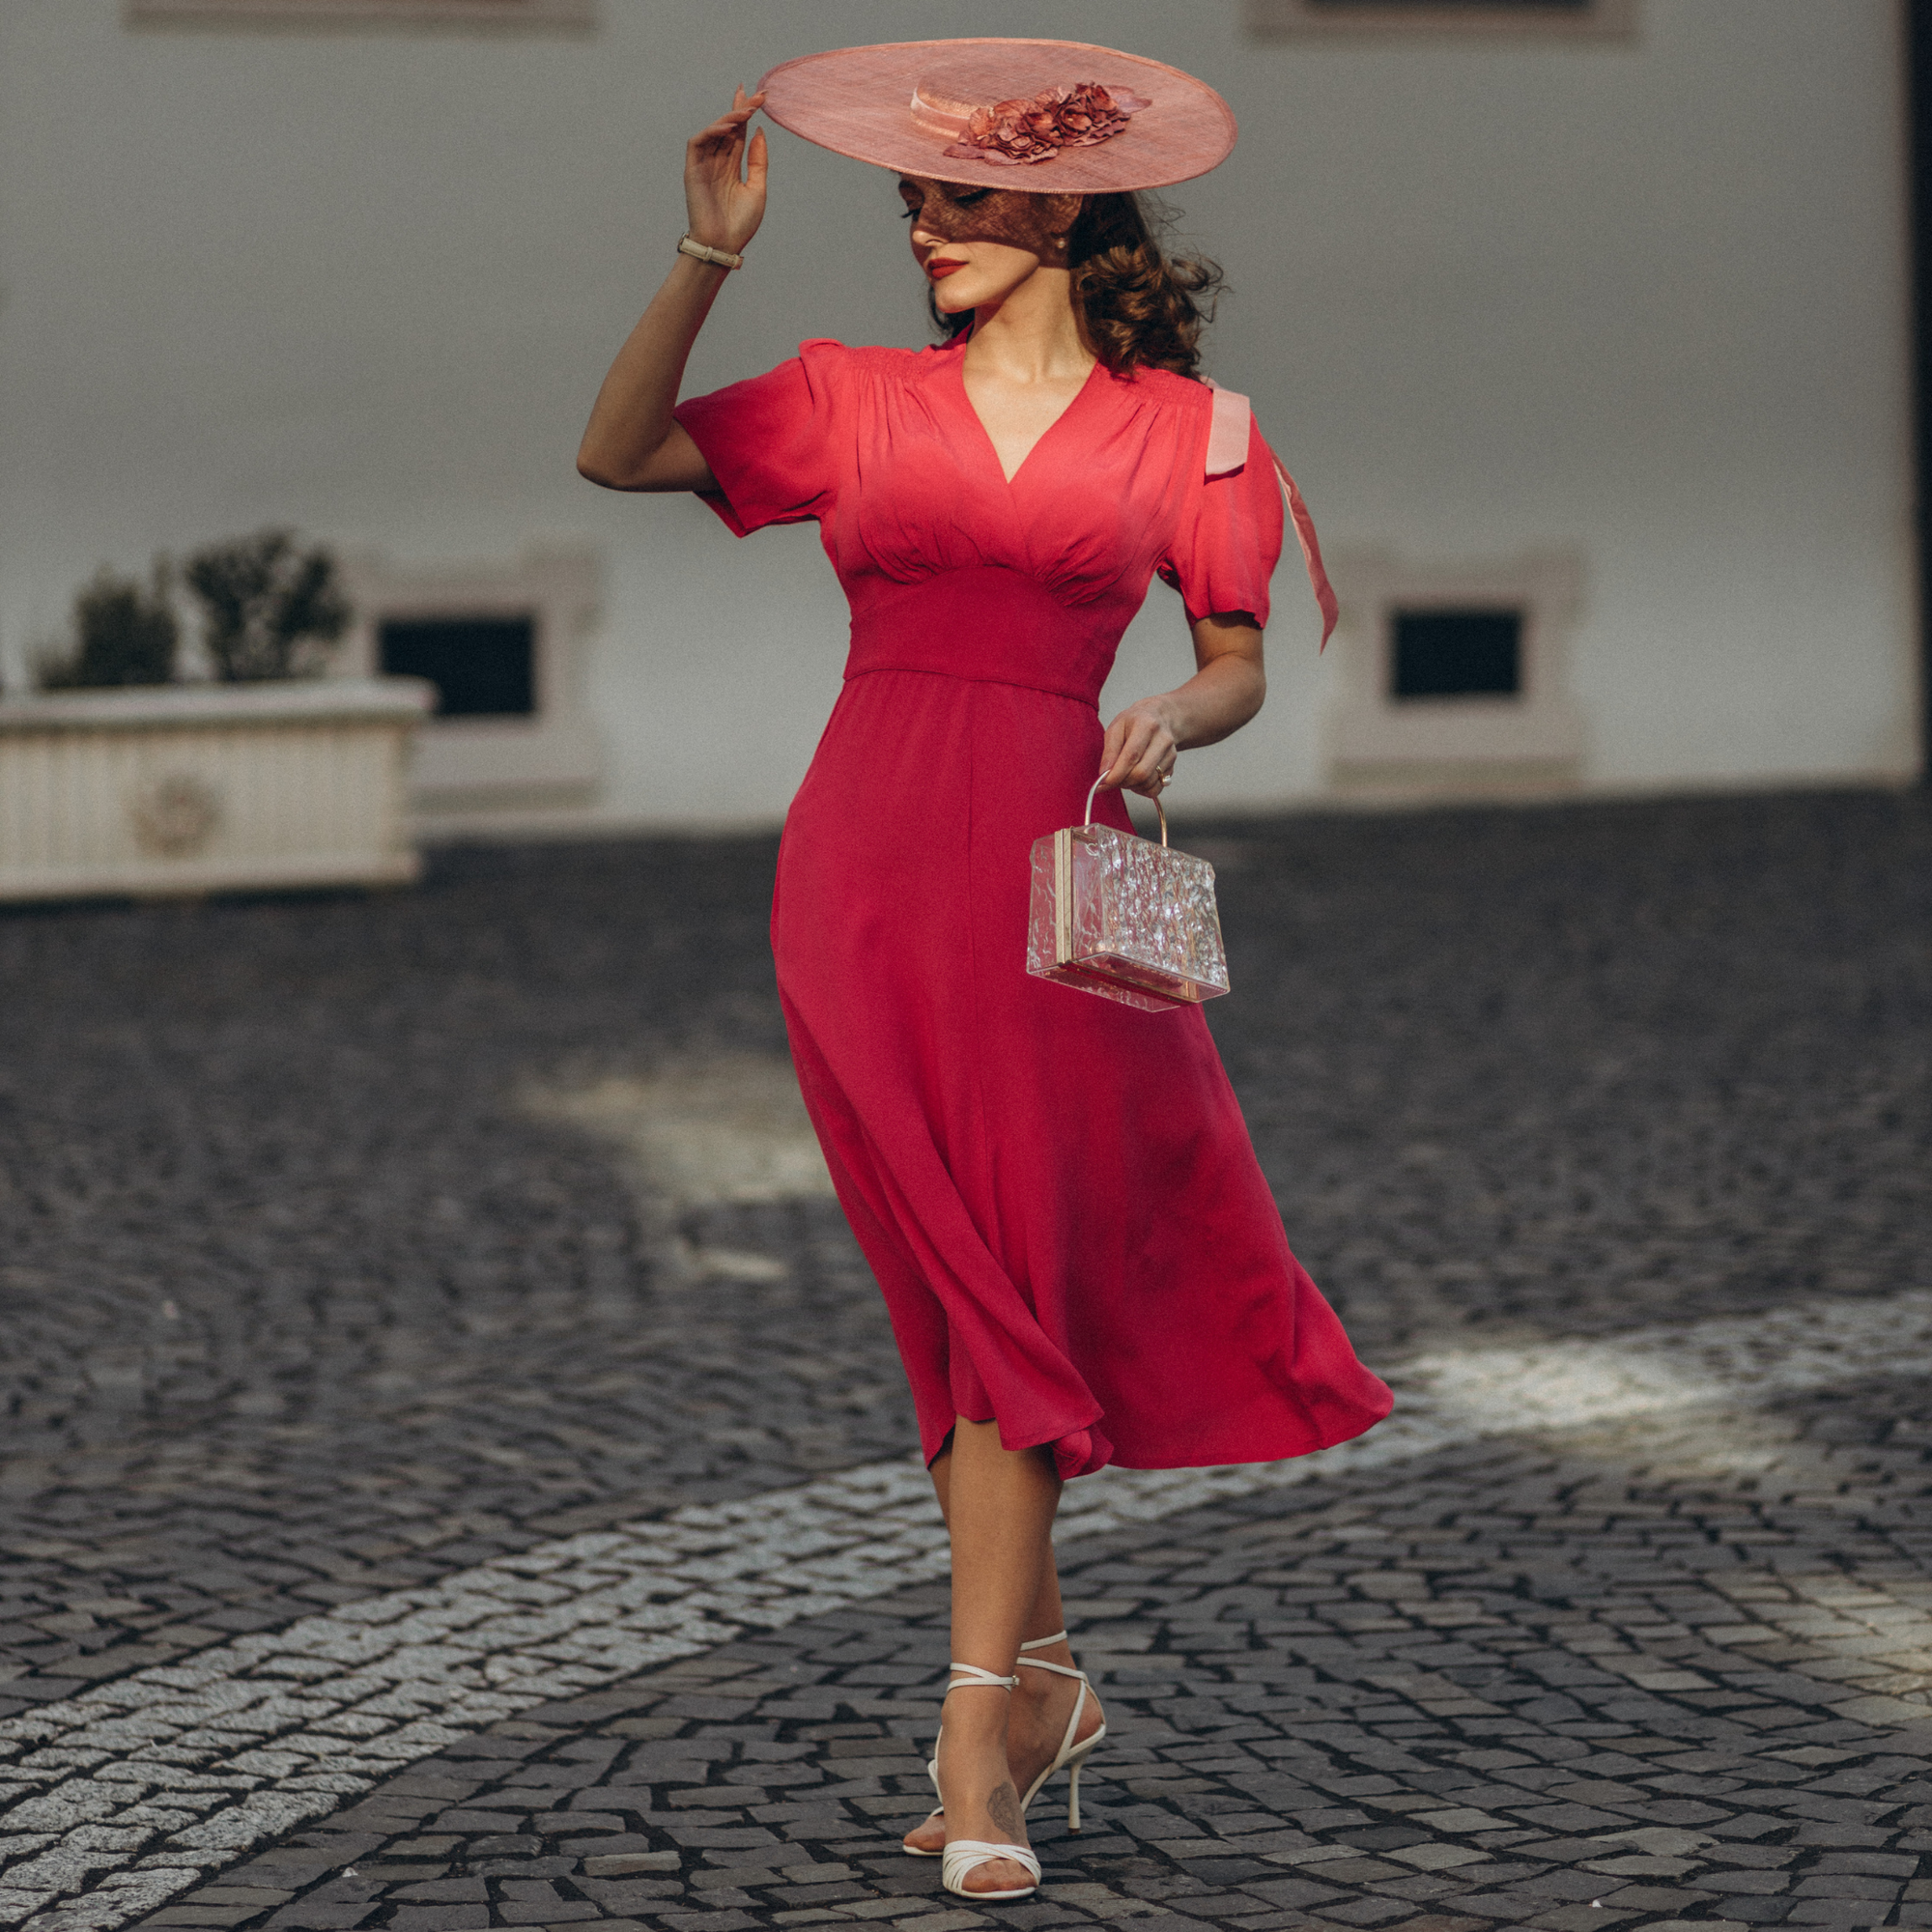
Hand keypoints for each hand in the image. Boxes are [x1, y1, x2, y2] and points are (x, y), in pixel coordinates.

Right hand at [684, 86, 767, 254]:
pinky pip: (698, 143)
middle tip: (755, 94)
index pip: (739, 134)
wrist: (724, 244)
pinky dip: (710, 132)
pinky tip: (726, 128)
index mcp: (732, 167)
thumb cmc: (740, 223)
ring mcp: (704, 165)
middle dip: (740, 109)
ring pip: (714, 132)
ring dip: (728, 119)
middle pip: (728, 128)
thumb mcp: (757, 188)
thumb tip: (759, 131)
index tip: (761, 97)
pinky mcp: (692, 170)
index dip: (747, 115)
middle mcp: (717, 163)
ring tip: (745, 111)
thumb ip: (758, 160)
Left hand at [1097, 698, 1178, 798]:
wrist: (1159, 718)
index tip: (1103, 783)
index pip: (1131, 756)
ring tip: (1123, 775)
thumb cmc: (1134, 723)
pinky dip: (1142, 790)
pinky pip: (1156, 788)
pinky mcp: (1172, 767)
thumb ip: (1109, 751)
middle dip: (1123, 782)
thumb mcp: (1116, 728)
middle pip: (1142, 773)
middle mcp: (1163, 740)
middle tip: (1111, 780)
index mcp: (1147, 725)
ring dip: (1131, 786)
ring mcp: (1170, 754)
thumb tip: (1104, 774)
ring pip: (1149, 783)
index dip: (1116, 774)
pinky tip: (1135, 780)